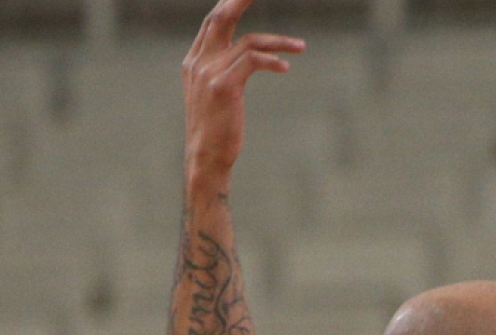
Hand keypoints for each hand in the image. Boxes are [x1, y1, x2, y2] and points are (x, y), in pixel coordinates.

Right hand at [182, 0, 303, 179]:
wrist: (206, 158)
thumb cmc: (216, 130)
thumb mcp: (214, 95)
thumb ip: (224, 71)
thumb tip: (246, 58)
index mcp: (194, 61)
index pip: (212, 22)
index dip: (230, 4)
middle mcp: (198, 62)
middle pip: (221, 17)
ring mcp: (209, 72)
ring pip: (247, 40)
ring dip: (279, 41)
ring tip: (301, 46)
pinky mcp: (223, 86)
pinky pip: (253, 61)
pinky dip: (273, 61)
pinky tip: (286, 68)